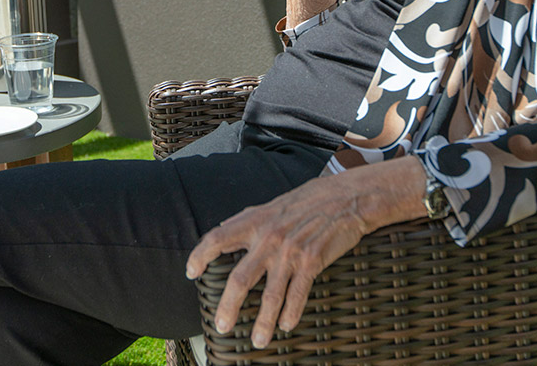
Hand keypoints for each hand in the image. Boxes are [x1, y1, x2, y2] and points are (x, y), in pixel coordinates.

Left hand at [185, 173, 371, 348]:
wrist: (345, 198)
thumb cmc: (308, 201)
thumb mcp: (272, 205)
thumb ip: (249, 219)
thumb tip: (224, 229)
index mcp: (255, 221)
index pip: (217, 237)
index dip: (200, 255)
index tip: (191, 272)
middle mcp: (269, 237)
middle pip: (240, 278)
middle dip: (228, 306)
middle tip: (222, 325)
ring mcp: (290, 251)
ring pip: (270, 295)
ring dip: (263, 322)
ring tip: (258, 339)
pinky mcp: (312, 261)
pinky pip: (297, 294)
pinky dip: (291, 313)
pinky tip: (286, 325)